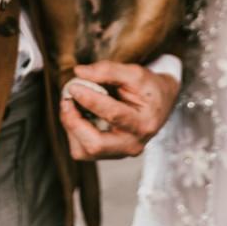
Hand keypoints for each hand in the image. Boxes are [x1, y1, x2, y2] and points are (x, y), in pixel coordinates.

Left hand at [59, 60, 179, 159]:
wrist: (160, 103)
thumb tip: (79, 72)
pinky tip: (77, 115)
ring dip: (71, 127)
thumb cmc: (148, 87)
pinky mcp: (110, 154)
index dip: (89, 99)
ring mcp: (121, 153)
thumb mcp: (135, 73)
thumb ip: (108, 70)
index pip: (113, 114)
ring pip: (85, 151)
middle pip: (95, 145)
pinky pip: (84, 151)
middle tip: (66, 100)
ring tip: (69, 105)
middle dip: (74, 122)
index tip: (74, 85)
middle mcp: (133, 144)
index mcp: (144, 123)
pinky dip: (74, 132)